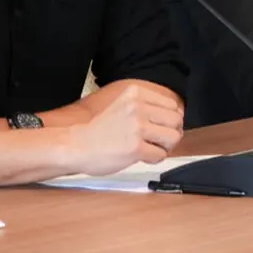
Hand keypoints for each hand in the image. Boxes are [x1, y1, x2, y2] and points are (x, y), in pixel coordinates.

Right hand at [65, 84, 183, 175]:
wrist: (76, 144)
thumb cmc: (98, 129)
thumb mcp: (122, 104)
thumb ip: (145, 106)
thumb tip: (174, 118)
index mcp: (135, 93)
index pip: (172, 105)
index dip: (169, 120)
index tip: (159, 127)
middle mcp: (138, 107)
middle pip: (176, 120)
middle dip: (170, 133)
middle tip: (157, 140)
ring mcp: (137, 127)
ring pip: (173, 137)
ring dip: (165, 147)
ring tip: (150, 148)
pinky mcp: (136, 148)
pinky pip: (161, 155)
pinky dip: (154, 159)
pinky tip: (141, 156)